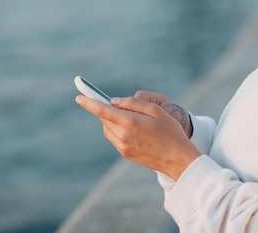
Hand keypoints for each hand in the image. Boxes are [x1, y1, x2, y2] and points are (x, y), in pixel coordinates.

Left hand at [76, 95, 200, 180]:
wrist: (178, 159)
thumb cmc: (170, 131)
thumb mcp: (156, 110)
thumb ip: (133, 103)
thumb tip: (114, 102)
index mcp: (130, 122)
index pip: (102, 110)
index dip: (89, 103)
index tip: (79, 97)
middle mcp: (123, 136)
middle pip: (105, 119)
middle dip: (106, 109)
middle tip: (115, 104)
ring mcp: (123, 147)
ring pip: (108, 129)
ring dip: (111, 120)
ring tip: (130, 117)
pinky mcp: (125, 154)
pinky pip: (114, 138)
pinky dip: (117, 130)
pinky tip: (131, 129)